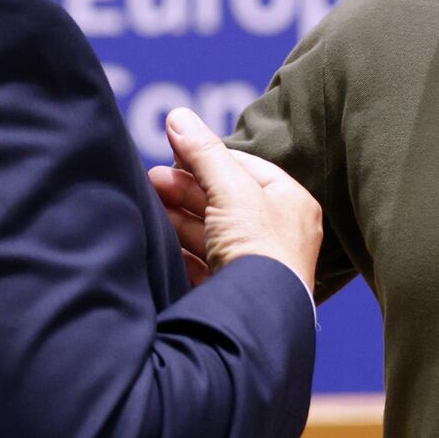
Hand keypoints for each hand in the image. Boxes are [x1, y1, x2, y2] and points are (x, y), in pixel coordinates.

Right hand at [145, 108, 319, 294]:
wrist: (256, 321)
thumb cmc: (259, 250)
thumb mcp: (231, 190)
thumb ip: (203, 153)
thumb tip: (179, 116)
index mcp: (290, 204)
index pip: (244, 169)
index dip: (206, 159)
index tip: (173, 152)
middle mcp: (277, 235)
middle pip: (224, 201)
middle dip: (185, 189)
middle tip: (150, 179)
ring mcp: (255, 267)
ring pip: (210, 233)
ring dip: (178, 218)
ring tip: (148, 205)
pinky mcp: (232, 293)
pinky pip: (202, 265)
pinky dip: (180, 252)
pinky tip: (159, 242)